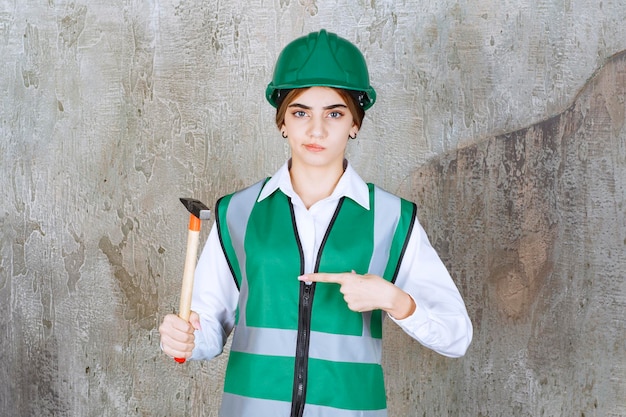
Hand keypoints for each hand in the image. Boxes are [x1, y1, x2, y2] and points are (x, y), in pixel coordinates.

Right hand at [158, 312, 200, 359]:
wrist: (176, 329)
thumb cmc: (182, 322)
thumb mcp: (190, 315)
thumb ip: (194, 318)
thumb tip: (197, 326)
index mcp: (169, 318)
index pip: (186, 327)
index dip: (191, 329)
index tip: (191, 329)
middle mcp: (164, 328)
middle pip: (184, 338)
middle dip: (191, 338)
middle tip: (191, 336)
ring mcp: (163, 339)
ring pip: (182, 347)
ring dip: (190, 346)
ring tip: (190, 342)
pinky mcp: (165, 348)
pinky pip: (177, 354)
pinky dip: (185, 354)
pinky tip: (188, 350)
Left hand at [299, 271, 414, 318]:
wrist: (388, 296)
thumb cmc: (378, 284)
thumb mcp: (365, 276)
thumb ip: (354, 277)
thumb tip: (349, 277)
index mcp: (347, 278)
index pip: (327, 277)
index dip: (313, 277)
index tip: (302, 277)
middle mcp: (345, 289)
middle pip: (342, 287)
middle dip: (350, 286)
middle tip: (362, 286)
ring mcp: (348, 299)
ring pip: (347, 296)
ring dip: (355, 294)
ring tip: (366, 293)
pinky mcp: (352, 307)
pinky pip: (351, 303)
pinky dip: (357, 301)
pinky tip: (366, 300)